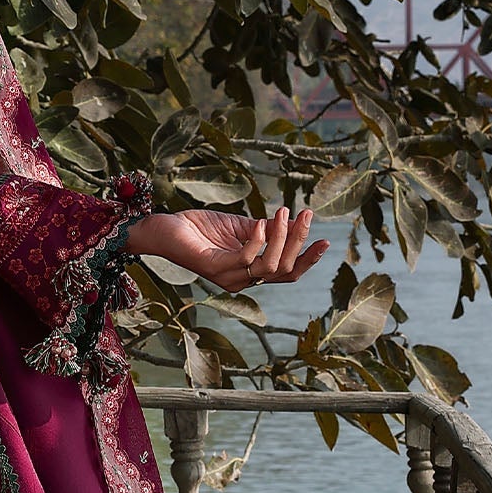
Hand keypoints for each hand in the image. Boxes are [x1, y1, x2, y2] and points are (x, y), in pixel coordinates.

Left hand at [124, 206, 328, 291]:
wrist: (166, 228)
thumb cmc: (200, 228)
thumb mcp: (240, 226)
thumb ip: (265, 228)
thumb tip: (291, 222)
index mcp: (250, 271)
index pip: (287, 273)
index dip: (308, 260)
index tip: (325, 240)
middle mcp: (242, 280)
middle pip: (284, 270)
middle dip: (299, 242)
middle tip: (305, 214)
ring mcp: (228, 277)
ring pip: (269, 266)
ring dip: (282, 238)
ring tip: (284, 213)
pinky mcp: (215, 268)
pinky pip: (246, 259)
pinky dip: (258, 241)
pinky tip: (261, 224)